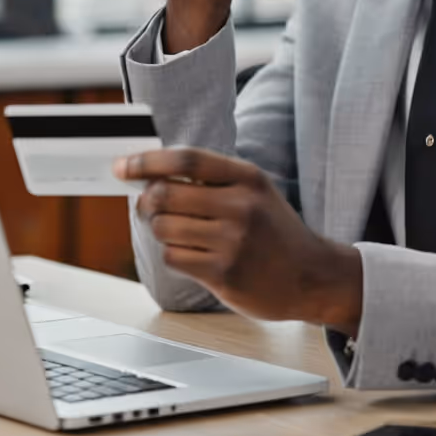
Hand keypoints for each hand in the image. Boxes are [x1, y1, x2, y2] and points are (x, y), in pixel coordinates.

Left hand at [115, 148, 362, 334]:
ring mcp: (233, 242)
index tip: (123, 165)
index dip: (147, 160)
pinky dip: (174, 255)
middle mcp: (241, 206)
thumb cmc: (275, 232)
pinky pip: (173, 257)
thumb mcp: (255, 192)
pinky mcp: (224, 274)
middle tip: (148, 205)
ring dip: (160, 230)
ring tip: (180, 233)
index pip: (186, 159)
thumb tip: (152, 174)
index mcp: (248, 178)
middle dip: (147, 200)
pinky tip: (194, 256)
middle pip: (166, 193)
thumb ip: (212, 179)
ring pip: (163, 227)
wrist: (312, 276)